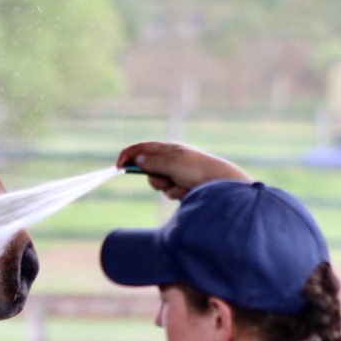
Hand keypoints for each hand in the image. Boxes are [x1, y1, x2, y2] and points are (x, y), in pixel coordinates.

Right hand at [117, 141, 251, 199]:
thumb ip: (152, 162)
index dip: (128, 155)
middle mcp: (171, 160)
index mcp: (168, 148)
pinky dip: (176, 193)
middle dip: (154, 177)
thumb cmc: (198, 169)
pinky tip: (188, 190)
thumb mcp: (171, 163)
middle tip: (165, 178)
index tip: (118, 167)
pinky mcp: (181, 186)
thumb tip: (136, 159)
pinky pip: (169, 192)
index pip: (142, 148)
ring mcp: (176, 174)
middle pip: (148, 169)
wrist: (221, 185)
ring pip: (157, 183)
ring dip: (166, 186)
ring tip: (182, 184)